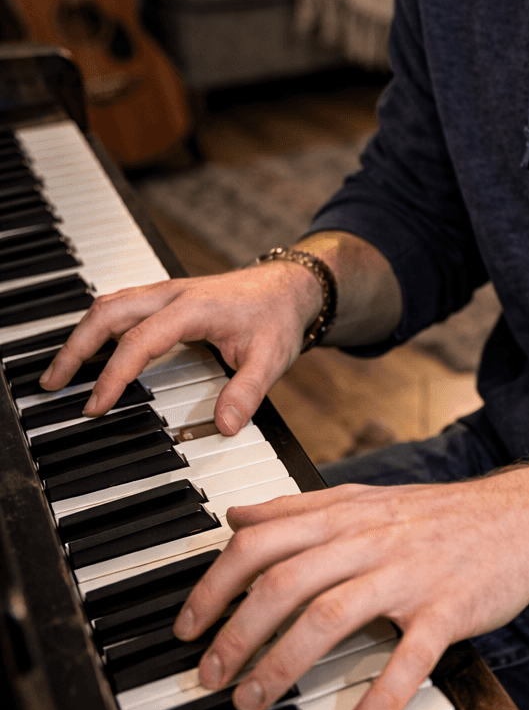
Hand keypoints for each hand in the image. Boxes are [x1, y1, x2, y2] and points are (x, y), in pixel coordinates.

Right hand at [37, 262, 320, 434]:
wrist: (292, 284)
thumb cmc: (278, 315)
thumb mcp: (272, 358)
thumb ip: (247, 392)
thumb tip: (225, 425)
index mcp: (193, 307)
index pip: (139, 341)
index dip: (114, 375)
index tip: (97, 405)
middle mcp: (173, 294)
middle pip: (109, 312)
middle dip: (76, 347)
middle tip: (54, 383)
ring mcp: (167, 293)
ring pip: (110, 304)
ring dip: (82, 334)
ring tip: (61, 370)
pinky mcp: (167, 297)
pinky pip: (122, 305)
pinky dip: (98, 326)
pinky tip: (90, 349)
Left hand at [173, 471, 528, 709]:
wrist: (520, 518)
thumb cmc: (436, 515)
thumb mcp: (364, 497)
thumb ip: (298, 509)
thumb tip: (236, 516)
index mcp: (344, 515)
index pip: (262, 541)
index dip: (216, 584)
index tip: (188, 627)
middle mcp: (368, 540)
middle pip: (285, 581)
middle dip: (237, 633)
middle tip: (210, 676)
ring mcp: (408, 573)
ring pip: (331, 614)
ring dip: (284, 663)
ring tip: (255, 702)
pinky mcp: (447, 608)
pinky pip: (409, 656)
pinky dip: (381, 695)